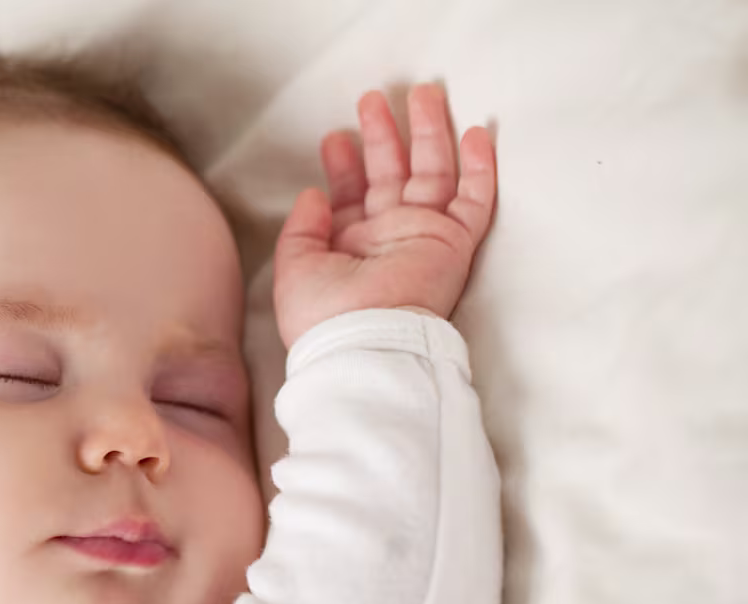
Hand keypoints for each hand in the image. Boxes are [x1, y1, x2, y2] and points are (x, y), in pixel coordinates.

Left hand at [273, 84, 496, 350]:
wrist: (364, 342)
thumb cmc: (323, 315)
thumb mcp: (295, 267)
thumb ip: (302, 228)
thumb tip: (312, 194)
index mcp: (349, 246)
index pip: (351, 195)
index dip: (344, 165)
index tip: (335, 138)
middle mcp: (387, 237)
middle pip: (391, 173)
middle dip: (383, 135)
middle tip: (373, 99)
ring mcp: (422, 236)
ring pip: (432, 173)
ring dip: (429, 133)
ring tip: (423, 91)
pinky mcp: (453, 243)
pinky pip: (474, 200)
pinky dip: (479, 168)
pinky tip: (476, 133)